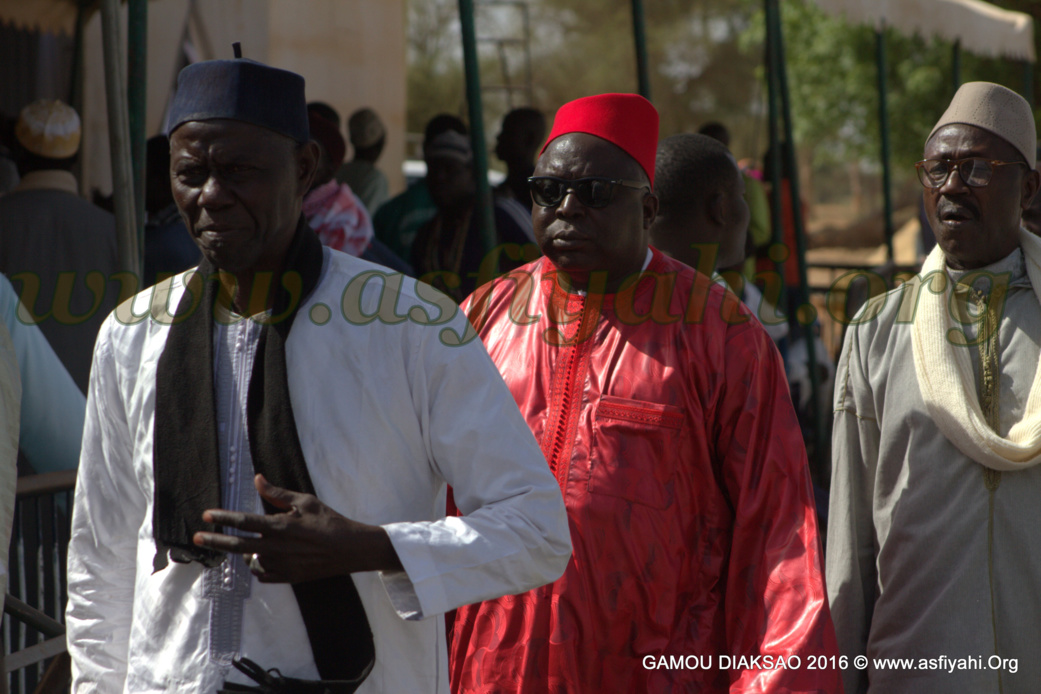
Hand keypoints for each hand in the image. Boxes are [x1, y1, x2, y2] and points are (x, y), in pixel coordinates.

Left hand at [192, 474, 402, 582]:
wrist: (350, 549)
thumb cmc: (329, 521)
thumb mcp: (305, 501)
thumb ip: (277, 494)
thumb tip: (257, 480)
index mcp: (279, 527)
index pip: (243, 522)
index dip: (222, 518)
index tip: (206, 515)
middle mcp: (276, 548)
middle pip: (236, 545)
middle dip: (215, 540)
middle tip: (198, 537)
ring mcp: (281, 565)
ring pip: (251, 560)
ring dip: (246, 552)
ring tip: (249, 544)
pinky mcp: (288, 577)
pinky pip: (263, 575)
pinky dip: (260, 567)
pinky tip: (263, 559)